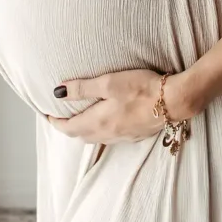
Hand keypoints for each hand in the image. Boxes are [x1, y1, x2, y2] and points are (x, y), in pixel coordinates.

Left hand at [46, 68, 195, 143]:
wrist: (174, 101)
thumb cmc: (141, 88)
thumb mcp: (108, 82)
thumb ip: (82, 88)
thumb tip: (57, 92)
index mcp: (98, 122)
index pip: (68, 128)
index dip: (55, 122)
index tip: (47, 114)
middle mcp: (108, 134)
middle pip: (80, 136)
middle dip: (68, 128)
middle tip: (61, 116)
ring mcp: (123, 137)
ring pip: (95, 138)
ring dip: (83, 131)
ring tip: (80, 119)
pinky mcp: (136, 135)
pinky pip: (110, 138)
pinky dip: (100, 131)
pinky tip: (106, 122)